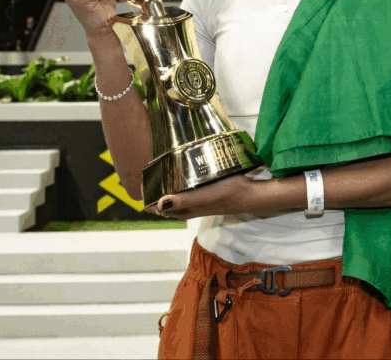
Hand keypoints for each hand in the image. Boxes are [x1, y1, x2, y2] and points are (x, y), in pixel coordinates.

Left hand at [145, 173, 273, 220]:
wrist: (251, 195)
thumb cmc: (228, 194)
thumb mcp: (204, 196)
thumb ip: (184, 200)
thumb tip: (159, 205)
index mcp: (188, 209)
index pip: (161, 209)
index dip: (149, 203)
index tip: (139, 191)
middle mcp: (192, 207)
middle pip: (168, 207)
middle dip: (155, 199)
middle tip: (146, 184)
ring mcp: (201, 202)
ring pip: (178, 201)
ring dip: (167, 194)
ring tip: (160, 182)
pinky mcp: (209, 195)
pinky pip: (188, 195)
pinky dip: (180, 190)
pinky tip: (184, 181)